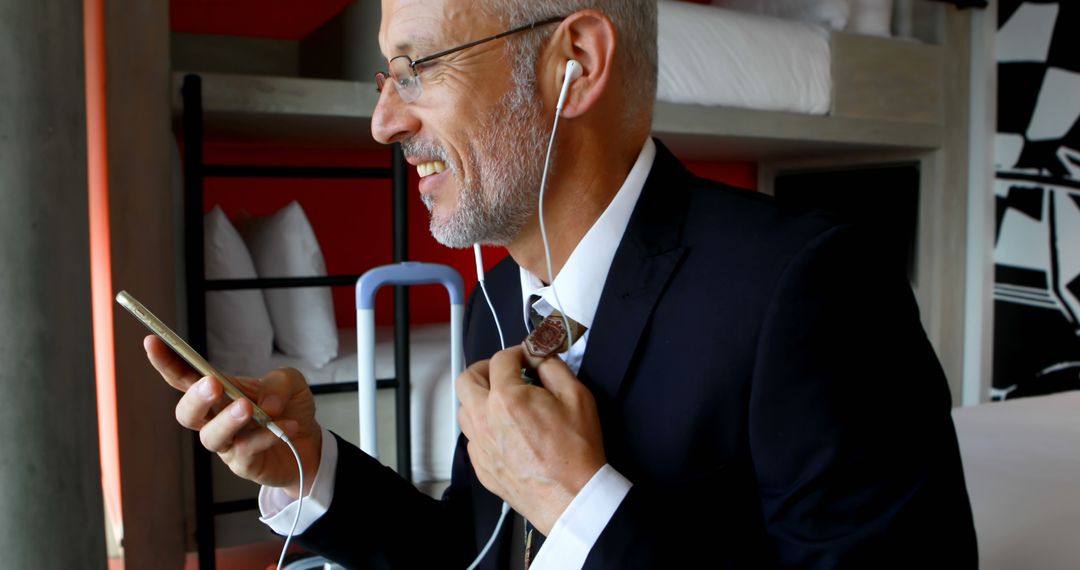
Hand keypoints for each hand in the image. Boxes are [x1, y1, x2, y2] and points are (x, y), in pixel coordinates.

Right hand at [144, 335, 321, 498]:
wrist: (309, 443)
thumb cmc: (288, 408)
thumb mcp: (290, 382)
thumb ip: (279, 383)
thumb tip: (268, 402)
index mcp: (219, 392)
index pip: (184, 377)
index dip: (167, 362)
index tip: (153, 342)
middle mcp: (215, 419)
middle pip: (187, 413)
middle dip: (195, 398)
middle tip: (212, 384)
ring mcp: (227, 444)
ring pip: (211, 436)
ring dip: (227, 420)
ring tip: (248, 408)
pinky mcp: (244, 465)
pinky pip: (247, 452)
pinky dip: (267, 436)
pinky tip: (287, 426)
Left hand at [456, 346, 605, 534]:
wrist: (572, 496)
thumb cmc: (576, 451)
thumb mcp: (577, 396)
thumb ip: (554, 367)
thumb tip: (540, 357)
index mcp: (506, 398)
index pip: (500, 359)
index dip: (517, 352)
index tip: (527, 357)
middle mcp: (484, 420)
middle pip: (466, 380)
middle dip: (484, 369)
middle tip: (504, 372)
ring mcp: (480, 445)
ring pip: (464, 410)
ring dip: (480, 398)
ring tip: (503, 401)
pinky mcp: (482, 467)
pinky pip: (472, 438)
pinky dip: (484, 427)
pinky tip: (505, 431)